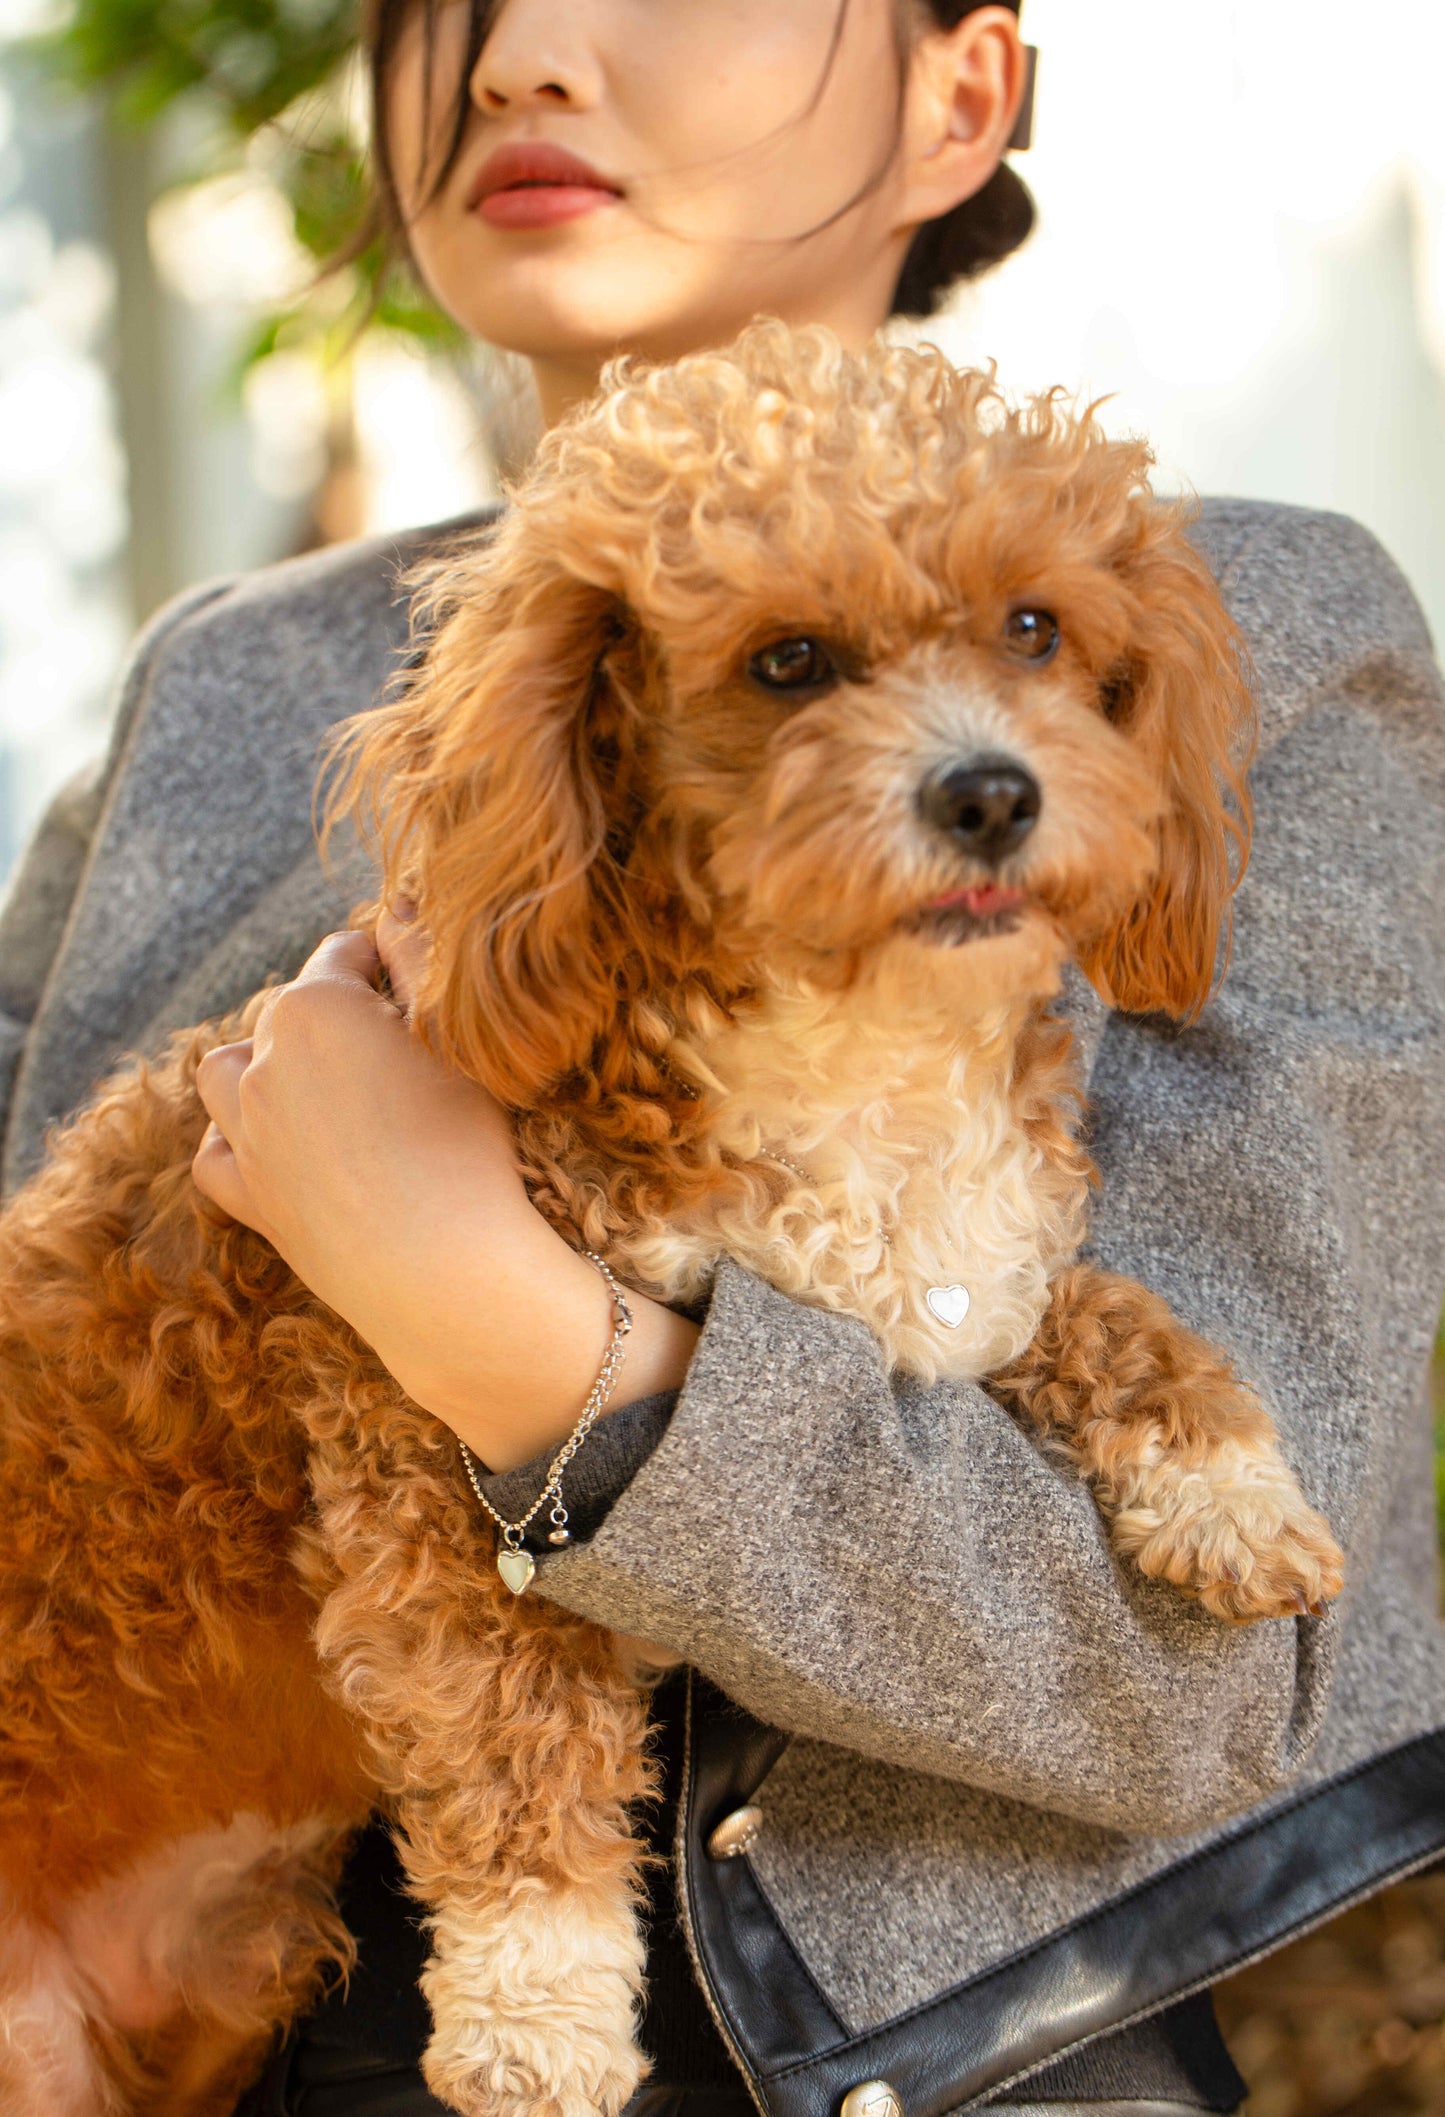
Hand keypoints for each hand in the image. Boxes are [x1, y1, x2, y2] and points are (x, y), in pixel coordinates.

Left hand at [191, 913, 697, 1470]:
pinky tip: (280, 1150)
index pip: (345, 952)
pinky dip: (238, 1142)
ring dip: (266, 1069)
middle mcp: (264, 1058)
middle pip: (292, 1011)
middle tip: (399, 1054)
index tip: (424, 997)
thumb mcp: (457, 1035)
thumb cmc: (464, 1143)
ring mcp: (246, 1130)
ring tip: (323, 1091)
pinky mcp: (247, 1194)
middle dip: (336, 1018)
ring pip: (230, 1073)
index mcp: (315, 1005)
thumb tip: (398, 900)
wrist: (441, 1269)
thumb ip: (421, 954)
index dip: (390, 968)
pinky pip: (217, 1152)